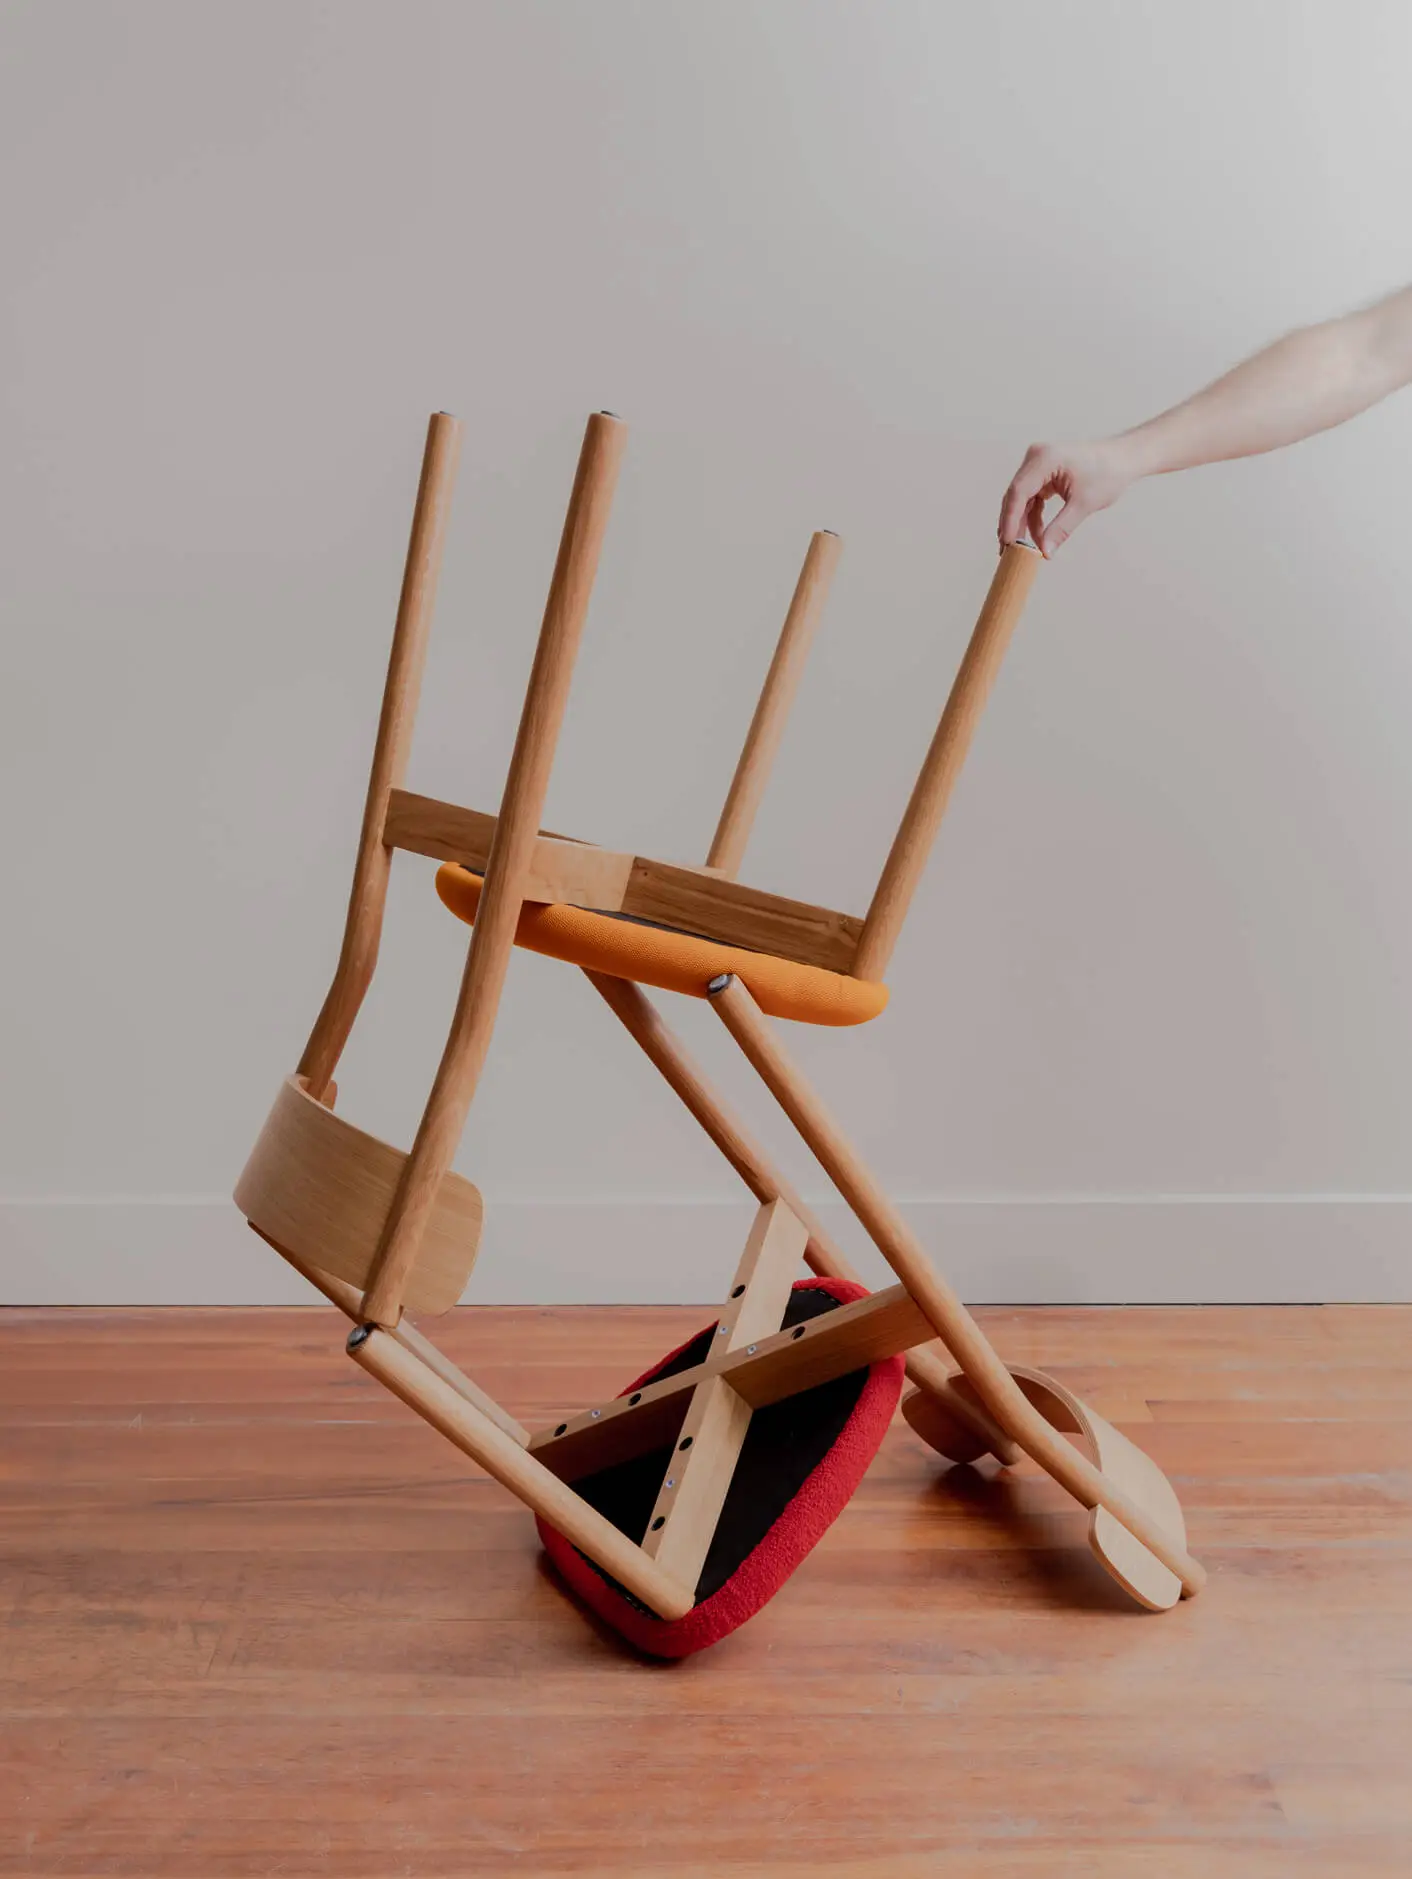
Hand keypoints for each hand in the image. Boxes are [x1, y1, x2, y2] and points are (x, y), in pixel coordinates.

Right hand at [998, 437, 1139, 556]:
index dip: (1010, 520)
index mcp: (1044, 459)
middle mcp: (1036, 457)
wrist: (1123, 459)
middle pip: (1015, 496)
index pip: (1018, 492)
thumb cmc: (1108, 473)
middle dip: (1012, 524)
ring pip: (1021, 499)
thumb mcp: (1084, 504)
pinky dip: (1033, 517)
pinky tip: (1036, 536)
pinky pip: (1031, 498)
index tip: (1008, 543)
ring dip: (1022, 523)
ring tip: (1022, 548)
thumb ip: (1061, 529)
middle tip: (1008, 551)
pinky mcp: (1043, 473)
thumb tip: (1045, 552)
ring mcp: (1038, 464)